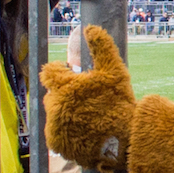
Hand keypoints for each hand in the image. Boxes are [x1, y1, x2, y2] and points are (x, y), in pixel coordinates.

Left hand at [41, 25, 136, 172]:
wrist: (123, 141)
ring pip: (55, 113)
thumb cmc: (118, 103)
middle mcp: (53, 107)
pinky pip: (57, 132)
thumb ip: (100, 47)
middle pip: (52, 93)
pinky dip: (67, 130)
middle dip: (65, 93)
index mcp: (62, 86)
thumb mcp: (113, 70)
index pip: (49, 72)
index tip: (74, 75)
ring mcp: (53, 127)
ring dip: (66, 112)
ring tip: (88, 116)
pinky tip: (84, 130)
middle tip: (85, 98)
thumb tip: (89, 28)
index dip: (61, 71)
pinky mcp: (57, 144)